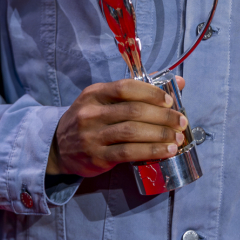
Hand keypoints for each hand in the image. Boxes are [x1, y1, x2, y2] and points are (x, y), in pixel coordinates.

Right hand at [48, 78, 187, 177]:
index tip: (170, 101)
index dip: (151, 93)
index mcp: (94, 93)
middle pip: (133, 111)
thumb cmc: (89, 120)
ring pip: (132, 132)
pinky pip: (128, 153)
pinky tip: (166, 151)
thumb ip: (137, 92)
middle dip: (162, 116)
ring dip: (160, 135)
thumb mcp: (104, 100)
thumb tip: (178, 83)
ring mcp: (92, 136)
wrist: (58, 147)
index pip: (126, 87)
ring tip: (178, 137)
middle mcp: (91, 113)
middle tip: (181, 122)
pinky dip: (151, 151)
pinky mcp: (97, 157)